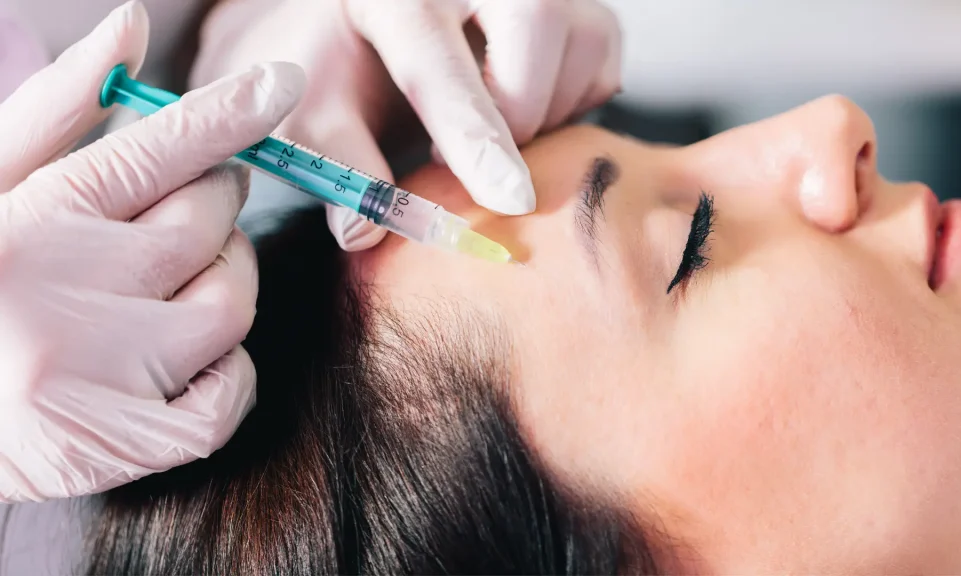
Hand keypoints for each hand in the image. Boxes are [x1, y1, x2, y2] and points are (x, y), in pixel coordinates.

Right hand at [0, 1, 303, 501]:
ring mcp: (100, 372)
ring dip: (227, 281)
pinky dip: (230, 372)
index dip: (228, 113)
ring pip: (230, 304)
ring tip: (180, 280)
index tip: (278, 85)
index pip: (156, 151)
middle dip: (218, 203)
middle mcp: (68, 292)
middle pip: (207, 223)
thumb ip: (59, 108)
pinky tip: (188, 357)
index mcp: (34, 219)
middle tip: (197, 203)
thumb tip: (130, 26)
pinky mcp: (127, 442)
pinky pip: (230, 396)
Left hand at [191, 0, 621, 249]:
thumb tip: (361, 230)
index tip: (508, 199)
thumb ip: (339, 166)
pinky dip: (571, 104)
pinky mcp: (577, 4)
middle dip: (520, 110)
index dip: (475, 135)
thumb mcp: (315, 114)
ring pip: (584, 40)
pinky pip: (602, 62)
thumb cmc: (342, 70)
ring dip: (547, 112)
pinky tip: (521, 109)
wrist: (371, 31)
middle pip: (535, 18)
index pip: (439, 58)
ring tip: (492, 131)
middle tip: (475, 161)